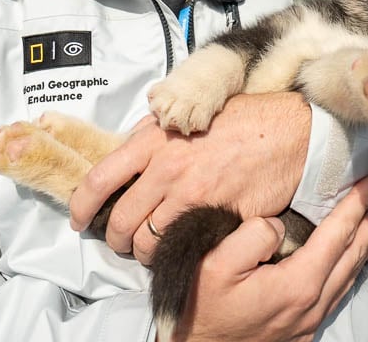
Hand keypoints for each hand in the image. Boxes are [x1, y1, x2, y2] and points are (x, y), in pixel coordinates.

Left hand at [70, 92, 309, 263]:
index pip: (100, 179)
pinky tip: (181, 249)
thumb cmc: (239, 120)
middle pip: (120, 222)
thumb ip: (152, 133)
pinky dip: (176, 256)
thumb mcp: (187, 112)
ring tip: (152, 248)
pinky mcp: (218, 217)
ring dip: (144, 252)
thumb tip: (124, 152)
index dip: (81, 206)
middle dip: (116, 240)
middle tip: (123, 242)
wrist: (288, 132)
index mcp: (154, 140)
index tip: (79, 220)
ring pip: (148, 243)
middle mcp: (167, 169)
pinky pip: (183, 248)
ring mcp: (193, 195)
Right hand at [175, 174, 367, 341]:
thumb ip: (254, 235)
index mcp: (297, 284)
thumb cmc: (201, 308)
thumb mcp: (216, 264)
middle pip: (353, 255)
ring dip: (366, 245)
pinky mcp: (301, 331)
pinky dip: (349, 268)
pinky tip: (348, 260)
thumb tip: (279, 223)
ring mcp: (309, 322)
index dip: (358, 204)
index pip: (338, 234)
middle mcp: (312, 305)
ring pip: (349, 277)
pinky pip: (337, 294)